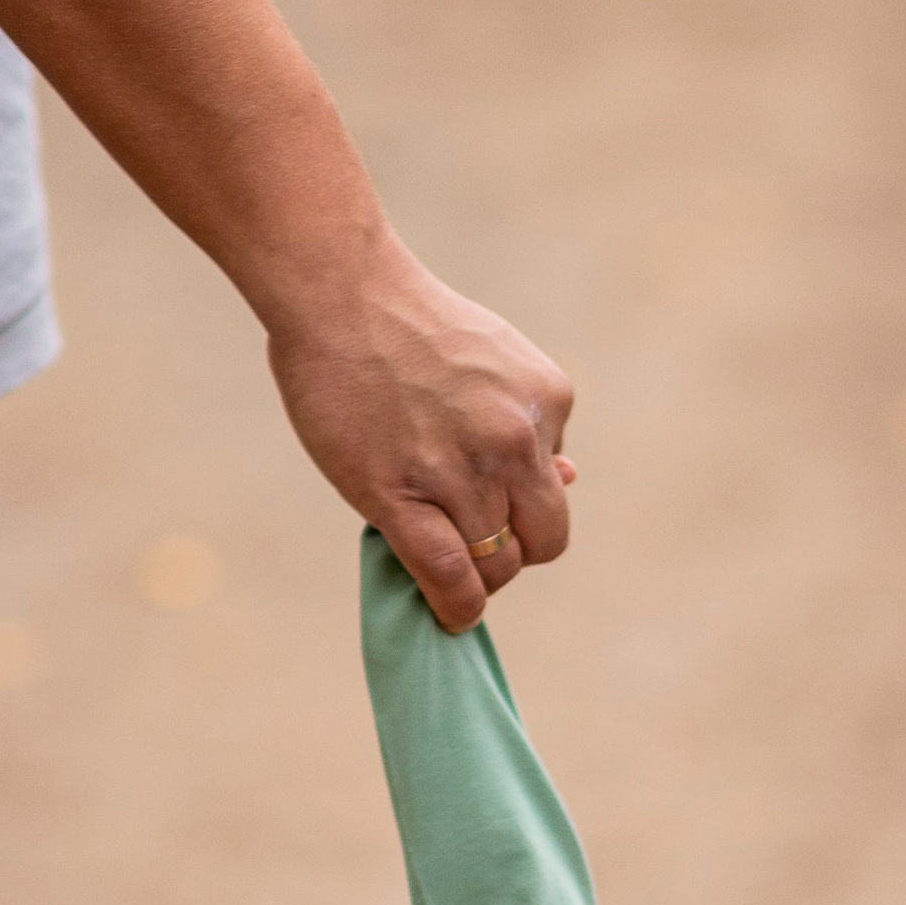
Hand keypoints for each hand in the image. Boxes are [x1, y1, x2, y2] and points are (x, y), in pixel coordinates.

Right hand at [266, 245, 577, 629]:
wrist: (340, 290)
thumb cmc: (406, 321)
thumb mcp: (497, 358)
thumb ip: (528, 421)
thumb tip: (564, 479)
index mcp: (548, 401)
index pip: (555, 490)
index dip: (524, 510)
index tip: (490, 508)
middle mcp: (516, 439)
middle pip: (543, 539)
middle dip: (512, 550)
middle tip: (470, 539)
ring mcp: (462, 470)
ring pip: (496, 564)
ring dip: (476, 577)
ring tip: (447, 566)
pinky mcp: (402, 495)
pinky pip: (448, 576)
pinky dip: (455, 607)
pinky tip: (449, 614)